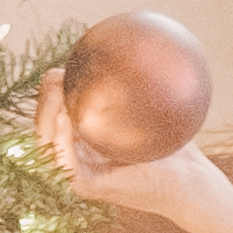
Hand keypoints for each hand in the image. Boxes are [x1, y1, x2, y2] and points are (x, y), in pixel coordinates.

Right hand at [33, 74, 232, 232]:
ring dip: (46, 116)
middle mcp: (78, 161)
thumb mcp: (153, 111)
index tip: (59, 69)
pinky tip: (66, 116)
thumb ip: (136, 88)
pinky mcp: (89, 188)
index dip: (50, 95)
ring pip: (48, 146)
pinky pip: (66, 163)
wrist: (189, 180)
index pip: (56, 119)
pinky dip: (62, 140)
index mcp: (86, 145)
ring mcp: (81, 176)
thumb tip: (136, 45)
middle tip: (53, 75)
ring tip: (56, 89)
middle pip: (45, 130)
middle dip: (43, 101)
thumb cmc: (174, 148)